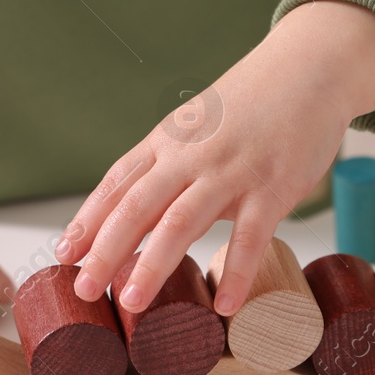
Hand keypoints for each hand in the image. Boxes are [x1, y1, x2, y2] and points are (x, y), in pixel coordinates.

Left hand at [55, 0, 374, 314]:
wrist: (310, 67)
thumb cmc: (254, 105)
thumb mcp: (200, 128)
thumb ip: (172, 170)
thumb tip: (142, 220)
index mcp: (169, 140)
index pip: (117, 183)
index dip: (88, 220)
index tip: (64, 254)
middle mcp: (192, 156)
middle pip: (137, 206)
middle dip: (105, 250)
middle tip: (84, 289)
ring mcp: (232, 171)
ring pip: (182, 221)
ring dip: (153, 264)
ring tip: (132, 303)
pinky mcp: (273, 186)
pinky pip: (251, 237)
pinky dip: (238, 273)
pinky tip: (225, 306)